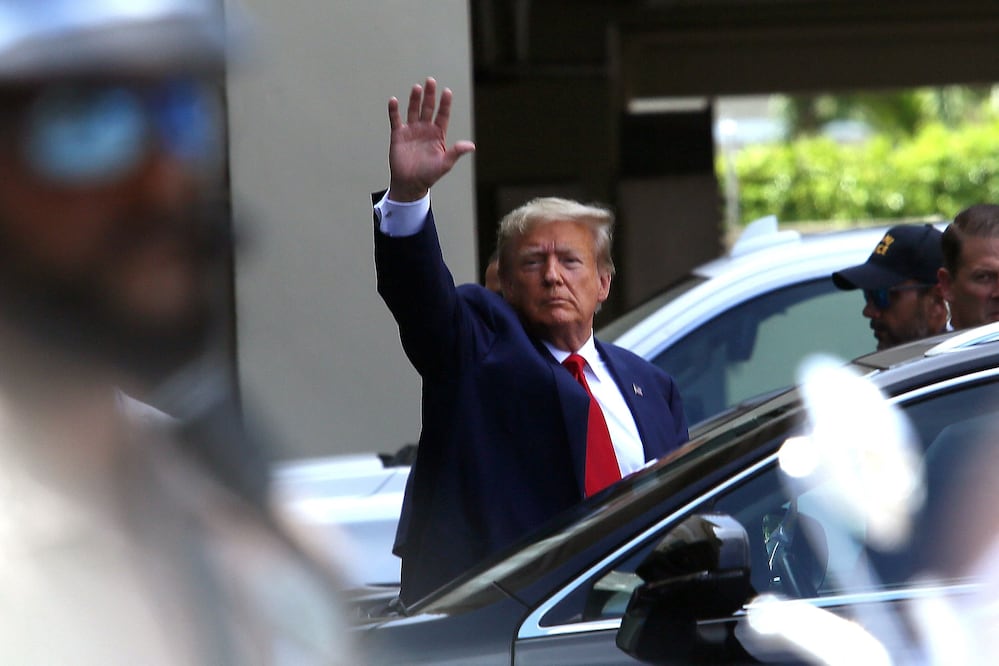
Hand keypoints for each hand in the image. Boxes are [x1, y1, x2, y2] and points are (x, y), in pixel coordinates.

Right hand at [387, 77, 474, 201]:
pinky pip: (396, 120)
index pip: (443, 115)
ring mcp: (412, 131)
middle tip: (431, 81)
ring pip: (413, 110)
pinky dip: (394, 111)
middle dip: (430, 96)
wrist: (410, 183)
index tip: (447, 92)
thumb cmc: (429, 175)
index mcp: (438, 134)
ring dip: (414, 99)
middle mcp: (425, 129)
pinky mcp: (398, 135)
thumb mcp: (445, 164)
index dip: (445, 104)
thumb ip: (456, 152)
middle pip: (428, 108)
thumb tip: (471, 146)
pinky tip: (394, 101)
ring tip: (417, 88)